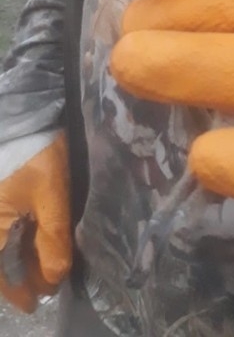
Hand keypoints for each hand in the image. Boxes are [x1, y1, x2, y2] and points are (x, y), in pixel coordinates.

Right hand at [0, 131, 71, 312]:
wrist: (21, 112)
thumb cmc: (36, 155)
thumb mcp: (52, 198)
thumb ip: (52, 242)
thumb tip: (52, 280)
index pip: (5, 278)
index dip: (23, 291)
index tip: (40, 297)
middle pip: (1, 263)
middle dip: (20, 275)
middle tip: (44, 280)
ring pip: (1, 247)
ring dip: (17, 257)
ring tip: (41, 261)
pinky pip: (2, 228)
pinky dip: (14, 238)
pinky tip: (30, 236)